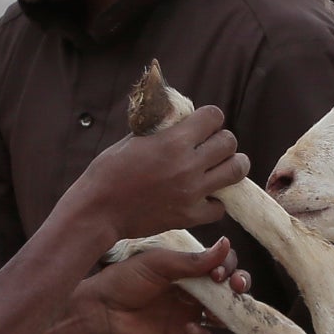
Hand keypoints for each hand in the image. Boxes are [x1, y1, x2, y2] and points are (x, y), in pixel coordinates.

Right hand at [66, 105, 247, 238]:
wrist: (97, 211)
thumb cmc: (108, 171)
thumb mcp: (133, 139)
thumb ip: (161, 128)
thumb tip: (180, 117)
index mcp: (173, 141)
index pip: (214, 116)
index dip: (211, 117)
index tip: (204, 123)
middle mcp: (187, 165)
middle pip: (230, 143)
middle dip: (222, 140)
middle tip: (212, 146)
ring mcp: (191, 192)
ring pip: (236, 171)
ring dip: (231, 165)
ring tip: (220, 167)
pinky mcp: (189, 216)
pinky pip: (220, 207)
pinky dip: (215, 201)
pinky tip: (204, 196)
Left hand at [70, 240, 242, 333]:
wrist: (100, 308)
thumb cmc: (124, 279)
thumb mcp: (159, 263)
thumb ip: (193, 260)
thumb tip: (226, 245)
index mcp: (189, 270)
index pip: (222, 265)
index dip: (229, 267)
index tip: (219, 272)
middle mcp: (194, 292)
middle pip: (231, 290)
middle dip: (240, 285)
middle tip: (235, 286)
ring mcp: (189, 316)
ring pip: (225, 316)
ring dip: (230, 312)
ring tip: (215, 310)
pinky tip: (189, 328)